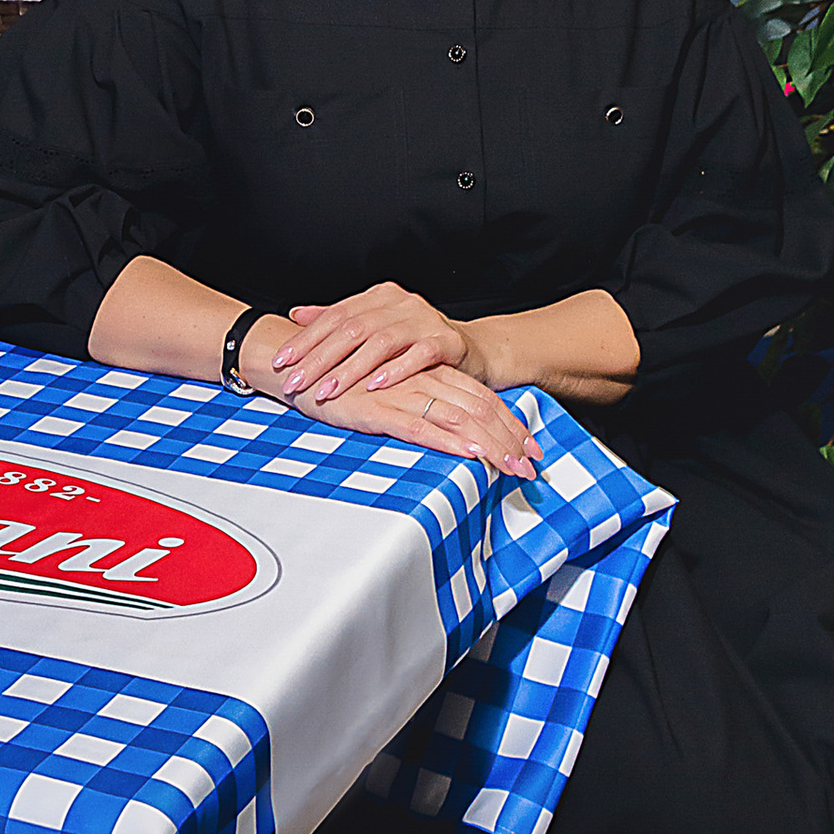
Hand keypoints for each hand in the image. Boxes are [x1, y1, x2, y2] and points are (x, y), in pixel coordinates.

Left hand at [271, 280, 474, 408]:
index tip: (281, 361)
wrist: (469, 351)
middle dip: (320, 358)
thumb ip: (337, 320)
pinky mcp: (447, 342)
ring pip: (381, 342)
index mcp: (379, 296)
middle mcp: (401, 303)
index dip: (306, 339)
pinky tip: (374, 386)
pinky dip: (395, 371)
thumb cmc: (414, 343)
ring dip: (351, 369)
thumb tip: (296, 314)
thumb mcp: (374, 328)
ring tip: (327, 390)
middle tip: (296, 381)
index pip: (335, 315)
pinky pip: (418, 356)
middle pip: (353, 329)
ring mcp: (425, 320)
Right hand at [304, 361, 539, 477]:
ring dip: (491, 445)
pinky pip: (420, 426)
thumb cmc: (347, 381)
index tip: (532, 448)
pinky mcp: (377, 409)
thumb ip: (424, 403)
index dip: (511, 423)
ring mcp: (401, 394)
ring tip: (513, 467)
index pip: (482, 398)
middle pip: (480, 409)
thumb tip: (458, 432)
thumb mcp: (394, 391)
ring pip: (459, 418)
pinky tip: (469, 454)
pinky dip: (448, 442)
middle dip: (511, 440)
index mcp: (430, 373)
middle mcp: (422, 379)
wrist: (299, 365)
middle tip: (533, 466)